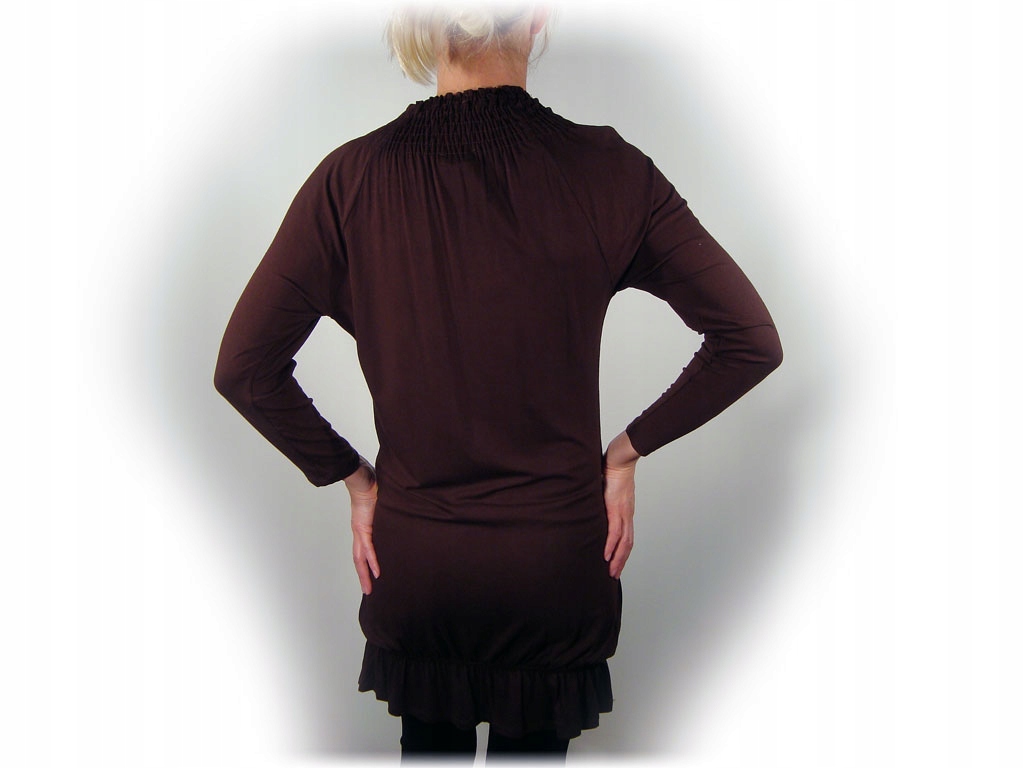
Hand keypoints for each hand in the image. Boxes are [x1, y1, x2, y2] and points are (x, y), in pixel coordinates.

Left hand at [345, 457, 379, 594]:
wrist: (362, 478)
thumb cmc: (371, 485)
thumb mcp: (383, 503)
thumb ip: (389, 509)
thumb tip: (402, 509)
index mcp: (363, 527)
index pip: (364, 550)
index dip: (366, 564)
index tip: (371, 576)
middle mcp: (360, 532)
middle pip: (359, 560)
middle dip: (363, 576)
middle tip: (368, 591)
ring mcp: (360, 531)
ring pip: (361, 558)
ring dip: (365, 575)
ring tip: (369, 589)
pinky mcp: (363, 528)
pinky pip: (369, 549)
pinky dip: (372, 562)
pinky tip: (377, 573)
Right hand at [603, 431, 639, 578]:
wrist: (619, 458)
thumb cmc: (612, 469)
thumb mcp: (606, 489)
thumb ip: (601, 498)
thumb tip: (590, 502)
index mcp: (625, 512)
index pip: (626, 537)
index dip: (622, 552)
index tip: (616, 563)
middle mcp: (626, 515)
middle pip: (627, 544)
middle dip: (621, 561)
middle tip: (614, 575)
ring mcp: (623, 513)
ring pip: (623, 542)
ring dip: (618, 559)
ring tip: (611, 571)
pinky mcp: (616, 509)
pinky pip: (615, 532)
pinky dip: (611, 545)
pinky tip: (606, 555)